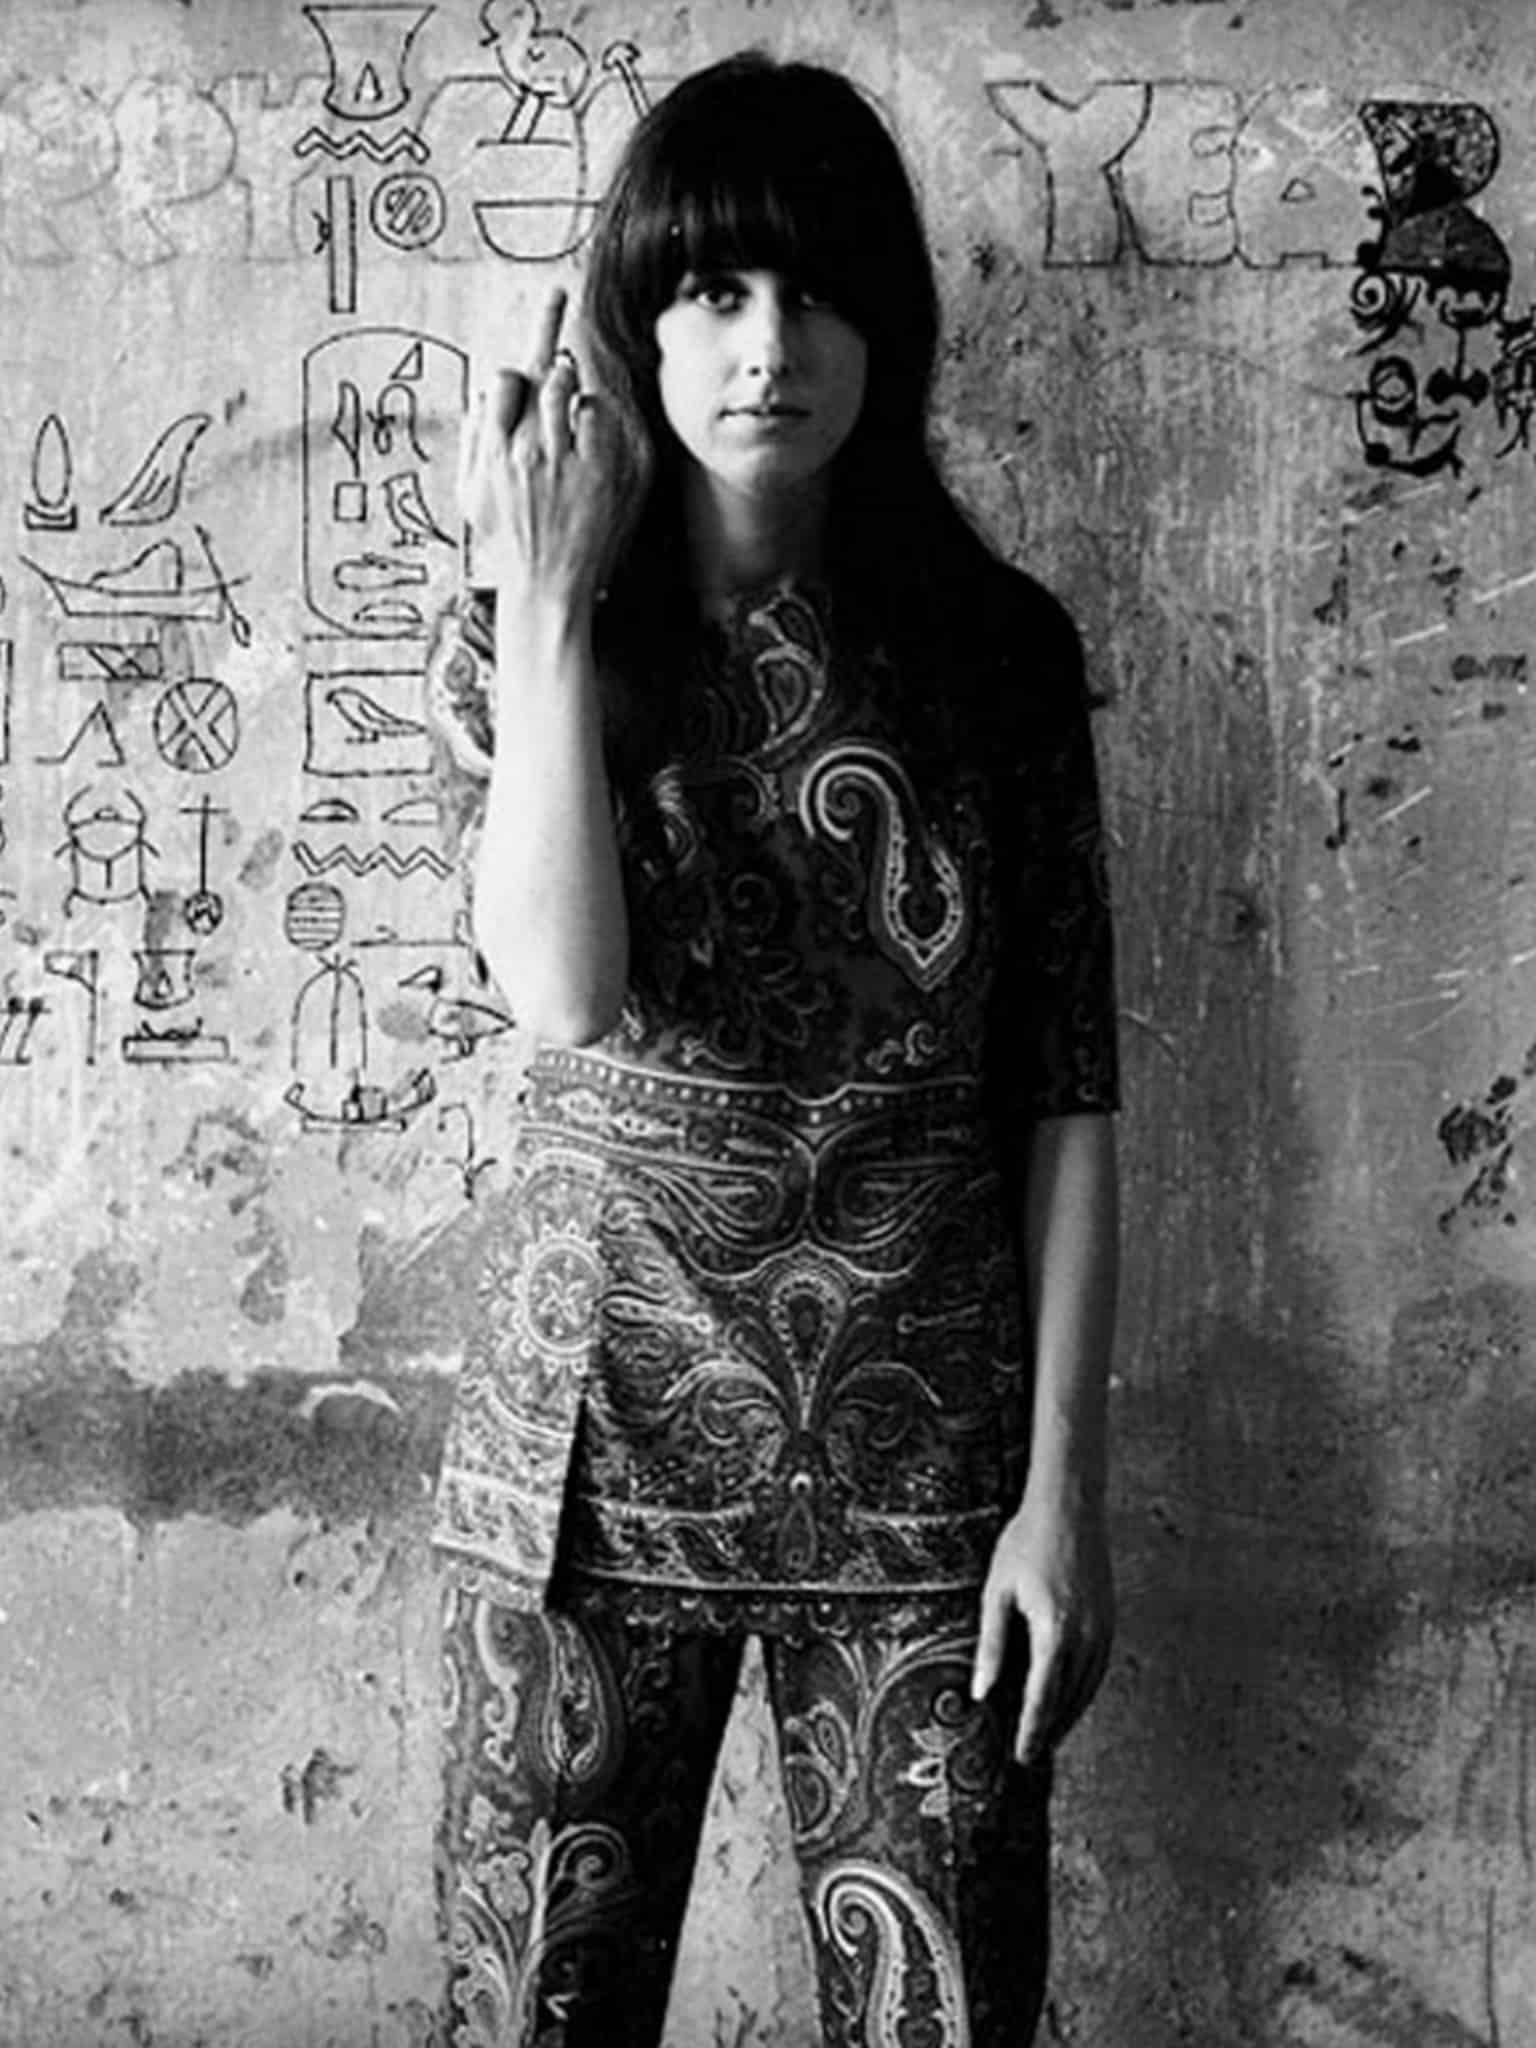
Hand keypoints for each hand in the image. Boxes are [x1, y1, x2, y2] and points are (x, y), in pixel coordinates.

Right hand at [458, 286, 625, 615]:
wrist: (545, 592)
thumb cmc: (507, 546)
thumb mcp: (473, 497)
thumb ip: (474, 444)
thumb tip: (481, 397)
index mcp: (492, 453)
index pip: (503, 382)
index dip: (520, 362)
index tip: (543, 321)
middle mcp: (525, 451)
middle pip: (540, 375)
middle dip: (552, 354)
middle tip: (560, 324)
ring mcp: (563, 462)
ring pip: (569, 389)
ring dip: (573, 383)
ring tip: (571, 387)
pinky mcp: (597, 474)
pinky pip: (599, 418)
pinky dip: (598, 414)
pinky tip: (593, 429)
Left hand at [970, 1484, 1114, 1766]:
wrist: (1069, 1506)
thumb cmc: (1026, 1543)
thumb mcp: (997, 1592)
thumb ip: (991, 1644)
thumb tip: (981, 1690)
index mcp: (1055, 1631)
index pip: (1043, 1696)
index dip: (1032, 1730)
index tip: (1022, 1756)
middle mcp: (1086, 1635)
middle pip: (1069, 1698)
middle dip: (1050, 1729)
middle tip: (1031, 1756)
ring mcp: (1103, 1627)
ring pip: (1088, 1687)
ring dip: (1069, 1714)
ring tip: (1048, 1734)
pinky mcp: (1109, 1618)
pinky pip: (1099, 1667)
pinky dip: (1084, 1689)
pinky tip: (1070, 1696)